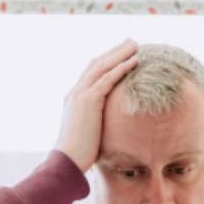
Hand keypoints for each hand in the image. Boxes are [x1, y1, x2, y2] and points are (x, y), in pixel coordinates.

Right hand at [54, 38, 139, 172]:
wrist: (67, 161)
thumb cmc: (78, 155)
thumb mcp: (87, 135)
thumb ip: (95, 125)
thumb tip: (107, 131)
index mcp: (74, 99)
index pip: (90, 73)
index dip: (106, 62)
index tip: (120, 54)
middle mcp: (75, 92)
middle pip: (97, 64)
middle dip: (114, 52)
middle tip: (130, 42)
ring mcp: (80, 95)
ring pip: (102, 67)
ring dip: (120, 54)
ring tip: (135, 45)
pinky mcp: (89, 101)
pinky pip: (108, 79)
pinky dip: (121, 68)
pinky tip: (134, 61)